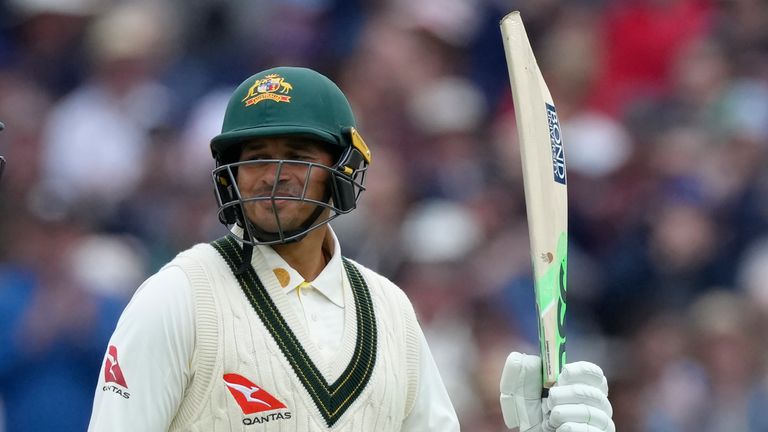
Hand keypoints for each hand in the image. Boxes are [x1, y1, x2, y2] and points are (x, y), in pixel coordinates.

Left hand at [499, 352, 614, 431]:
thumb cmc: (531, 414)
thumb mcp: (521, 391)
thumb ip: (522, 372)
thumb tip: (524, 358)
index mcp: (585, 385)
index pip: (594, 373)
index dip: (579, 371)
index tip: (563, 374)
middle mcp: (599, 403)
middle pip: (590, 392)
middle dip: (562, 396)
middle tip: (549, 402)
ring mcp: (601, 422)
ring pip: (588, 412)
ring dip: (561, 413)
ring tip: (550, 418)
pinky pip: (586, 430)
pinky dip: (567, 428)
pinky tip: (559, 429)